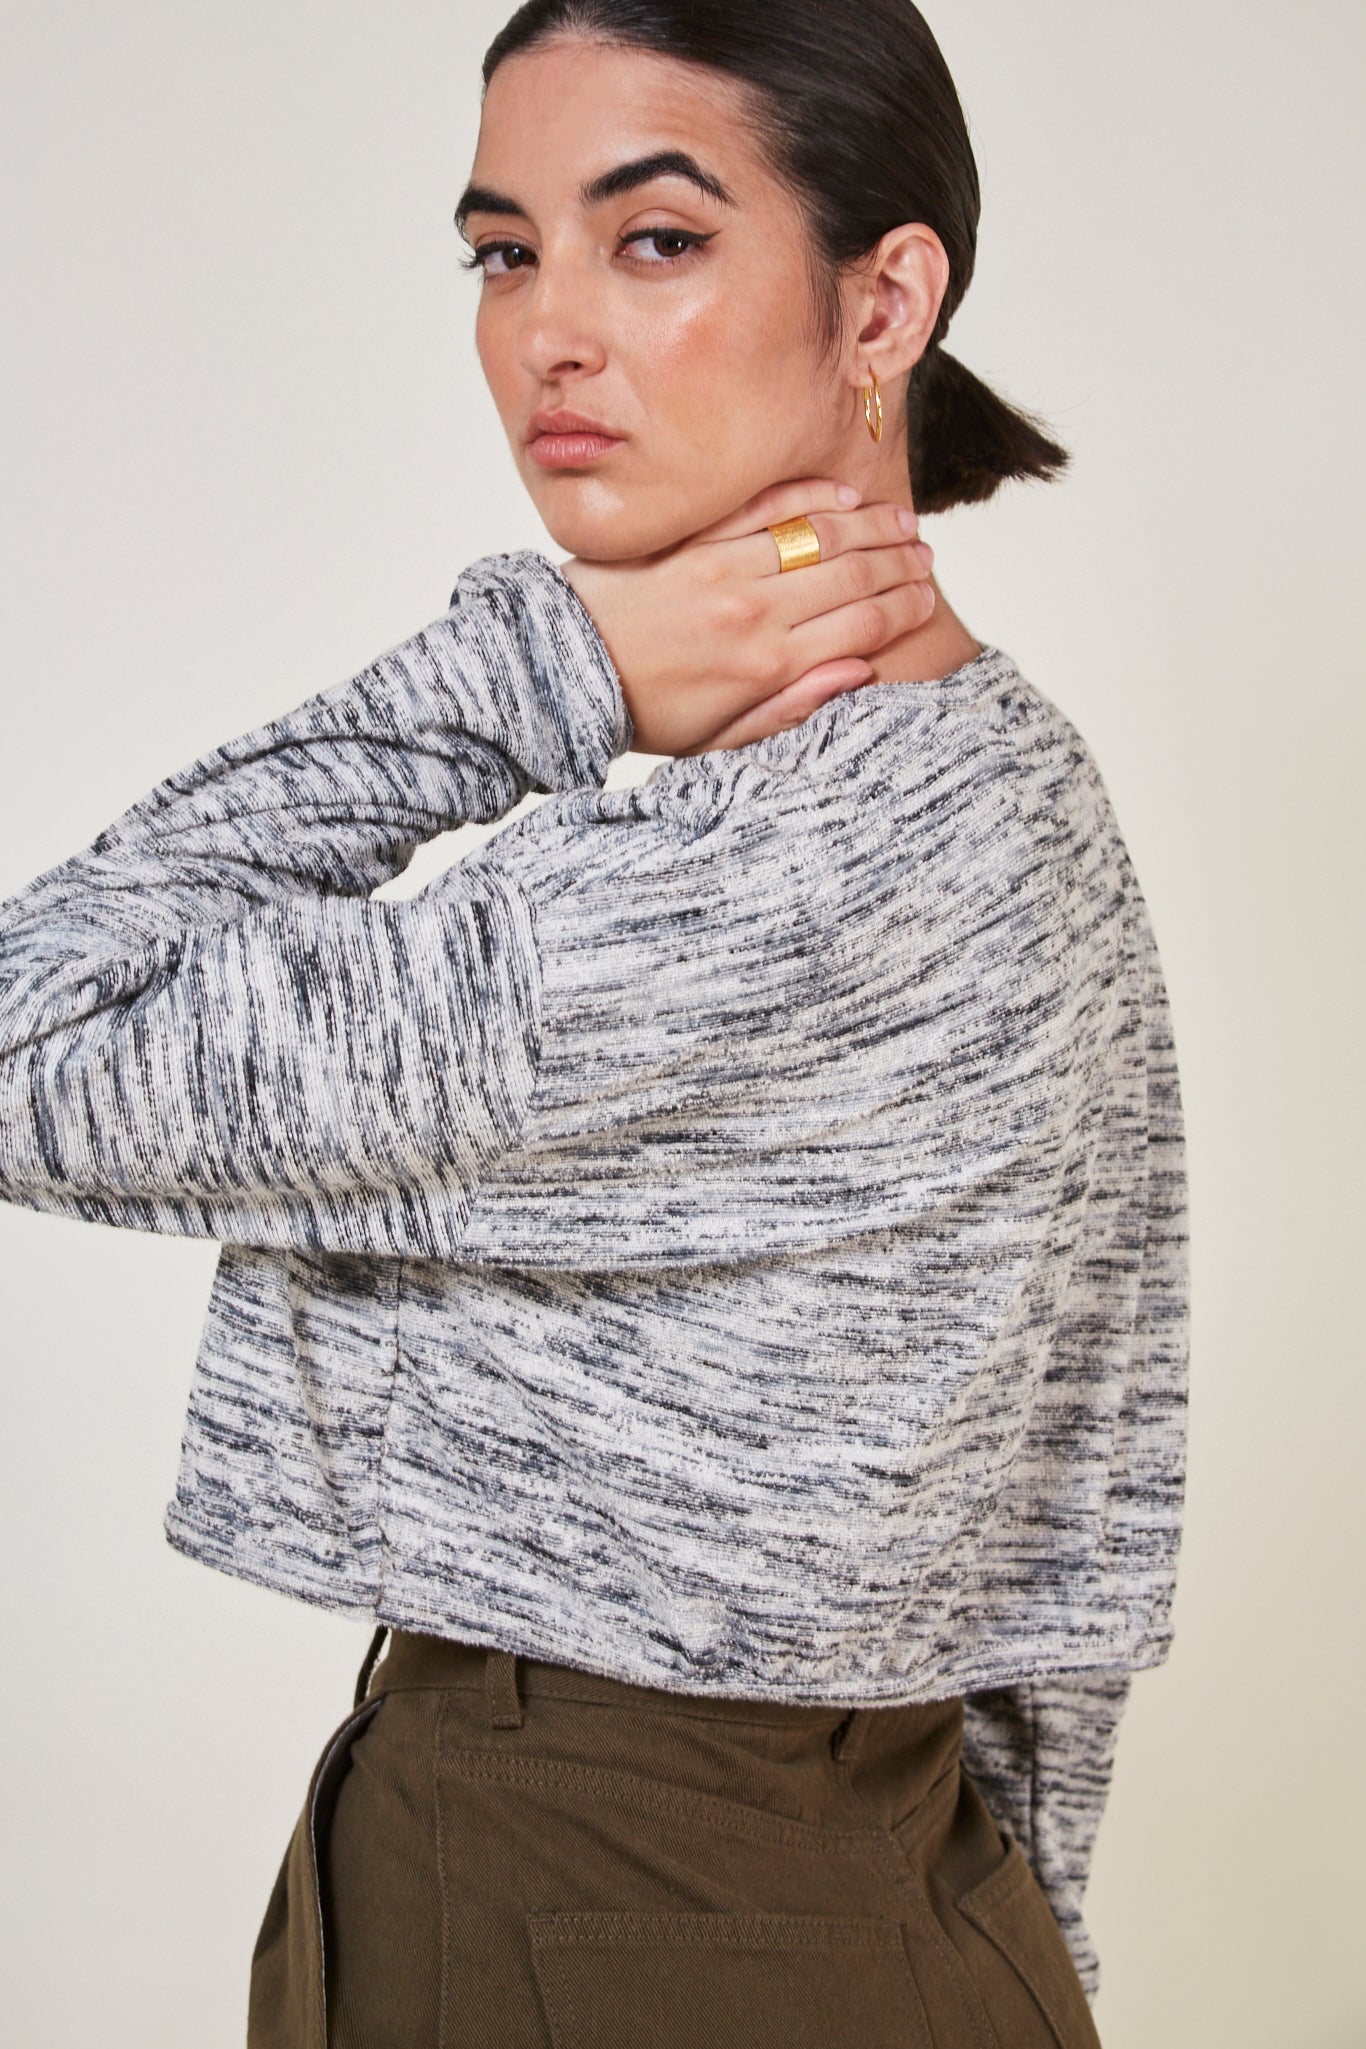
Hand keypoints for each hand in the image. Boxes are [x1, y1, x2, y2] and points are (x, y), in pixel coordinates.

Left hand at [558, 478, 935, 757]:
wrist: (568, 669)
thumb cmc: (647, 713)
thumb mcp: (720, 739)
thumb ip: (793, 707)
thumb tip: (860, 672)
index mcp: (768, 666)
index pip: (864, 626)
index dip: (905, 608)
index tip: (927, 598)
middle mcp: (755, 612)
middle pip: (853, 576)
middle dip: (900, 564)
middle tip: (925, 555)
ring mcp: (725, 567)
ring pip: (819, 535)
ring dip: (870, 525)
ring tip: (900, 522)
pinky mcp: (696, 536)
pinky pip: (766, 506)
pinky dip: (809, 496)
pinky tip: (841, 495)